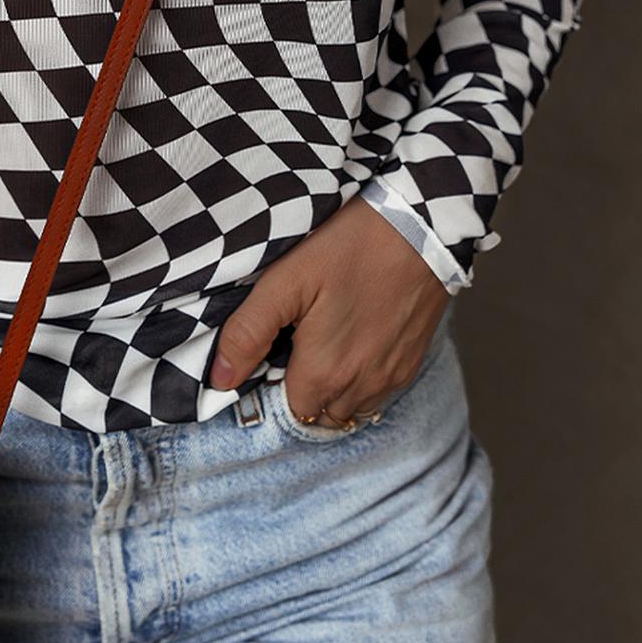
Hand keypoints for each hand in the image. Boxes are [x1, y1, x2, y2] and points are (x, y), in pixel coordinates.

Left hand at [210, 197, 451, 426]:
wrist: (421, 228)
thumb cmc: (350, 248)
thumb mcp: (286, 281)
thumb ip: (248, 332)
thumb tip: (220, 378)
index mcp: (325, 372)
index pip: (288, 410)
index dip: (273, 386)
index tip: (271, 354)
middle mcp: (361, 386)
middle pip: (319, 415)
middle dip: (301, 393)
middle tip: (293, 348)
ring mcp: (390, 377)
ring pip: (351, 409)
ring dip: (332, 392)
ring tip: (322, 348)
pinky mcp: (411, 363)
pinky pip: (378, 394)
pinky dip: (361, 382)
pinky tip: (352, 344)